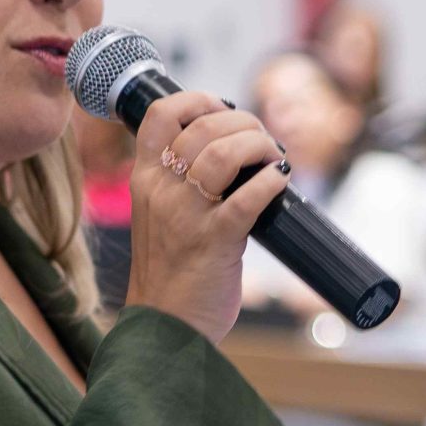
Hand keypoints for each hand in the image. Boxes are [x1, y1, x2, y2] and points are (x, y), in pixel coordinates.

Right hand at [123, 93, 290, 344]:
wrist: (166, 326)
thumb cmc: (172, 271)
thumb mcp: (159, 215)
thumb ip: (180, 183)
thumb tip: (232, 149)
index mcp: (144, 180)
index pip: (161, 114)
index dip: (197, 98)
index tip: (223, 107)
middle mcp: (160, 191)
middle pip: (202, 127)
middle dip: (243, 122)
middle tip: (262, 140)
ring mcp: (185, 216)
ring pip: (223, 154)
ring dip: (259, 146)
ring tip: (273, 157)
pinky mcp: (214, 241)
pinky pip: (248, 198)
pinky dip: (271, 181)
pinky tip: (280, 180)